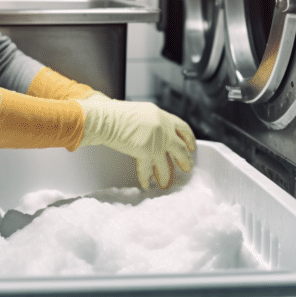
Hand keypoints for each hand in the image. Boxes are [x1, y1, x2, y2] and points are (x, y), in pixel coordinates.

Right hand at [77, 99, 195, 189]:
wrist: (104, 118)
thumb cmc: (113, 114)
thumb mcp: (138, 112)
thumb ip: (149, 122)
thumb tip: (151, 133)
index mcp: (160, 115)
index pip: (181, 126)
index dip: (188, 138)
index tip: (191, 146)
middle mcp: (162, 127)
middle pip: (180, 147)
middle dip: (184, 159)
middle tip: (186, 168)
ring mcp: (156, 140)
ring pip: (167, 163)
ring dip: (167, 175)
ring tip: (167, 183)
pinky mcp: (146, 152)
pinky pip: (148, 169)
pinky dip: (146, 178)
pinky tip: (147, 184)